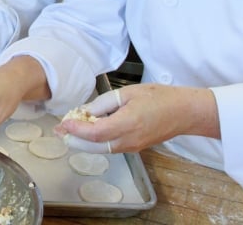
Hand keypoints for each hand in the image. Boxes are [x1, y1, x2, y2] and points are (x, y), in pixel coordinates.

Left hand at [55, 83, 219, 153]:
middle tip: (59, 130)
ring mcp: (131, 147)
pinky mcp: (134, 147)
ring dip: (83, 141)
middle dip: (73, 139)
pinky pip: (110, 147)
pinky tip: (89, 130)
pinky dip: (95, 142)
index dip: (76, 129)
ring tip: (69, 130)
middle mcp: (128, 141)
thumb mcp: (128, 93)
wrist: (183, 112)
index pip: (94, 133)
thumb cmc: (159, 98)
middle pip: (93, 147)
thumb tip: (86, 110)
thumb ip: (105, 103)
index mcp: (126, 124)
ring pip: (100, 149)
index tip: (63, 123)